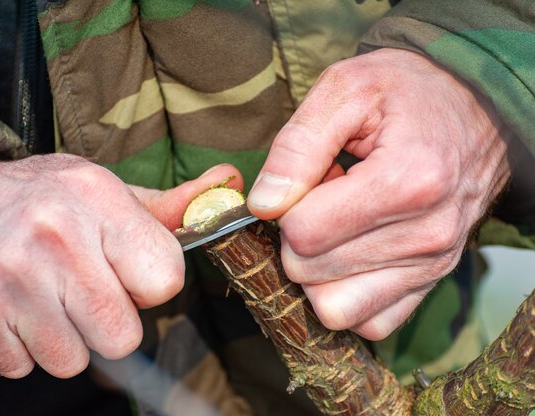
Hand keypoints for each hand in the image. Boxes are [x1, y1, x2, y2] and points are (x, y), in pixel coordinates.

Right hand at [0, 154, 241, 377]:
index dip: (149, 286)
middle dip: (107, 323)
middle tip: (79, 292)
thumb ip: (165, 204)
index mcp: (97, 200)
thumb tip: (227, 186)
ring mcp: (11, 279)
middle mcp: (56, 236)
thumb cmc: (31, 197)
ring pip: (73, 359)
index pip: (166, 279)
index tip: (125, 275)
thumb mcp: (96, 187)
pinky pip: (24, 366)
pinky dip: (19, 347)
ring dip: (61, 338)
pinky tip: (8, 308)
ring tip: (40, 297)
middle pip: (123, 334)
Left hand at [247, 48, 510, 339]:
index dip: (286, 208)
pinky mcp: (431, 283)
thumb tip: (263, 206)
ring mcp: (432, 266)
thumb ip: (296, 146)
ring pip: (334, 309)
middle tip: (324, 197)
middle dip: (298, 237)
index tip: (306, 180)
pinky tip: (353, 252)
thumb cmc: (408, 94)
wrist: (475, 111)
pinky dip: (346, 294)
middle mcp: (427, 235)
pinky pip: (369, 323)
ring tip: (339, 224)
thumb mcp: (345, 90)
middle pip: (311, 273)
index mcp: (407, 181)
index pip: (304, 234)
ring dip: (319, 271)